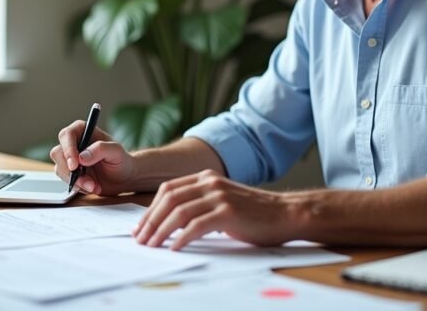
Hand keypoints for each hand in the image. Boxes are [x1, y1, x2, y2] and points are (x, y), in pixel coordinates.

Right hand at [50, 121, 134, 195]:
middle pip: (57, 153)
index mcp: (83, 130)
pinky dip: (78, 187)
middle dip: (69, 170)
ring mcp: (70, 159)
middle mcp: (73, 143)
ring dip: (76, 181)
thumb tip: (82, 157)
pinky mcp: (70, 173)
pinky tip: (92, 187)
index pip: (67, 135)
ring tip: (94, 185)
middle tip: (85, 180)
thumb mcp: (116, 151)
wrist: (124, 178)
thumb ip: (101, 149)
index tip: (75, 164)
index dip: (68, 149)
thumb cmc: (121, 160)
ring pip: (60, 169)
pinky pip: (66, 181)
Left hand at [133, 170, 296, 250]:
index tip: (141, 227)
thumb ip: (201, 203)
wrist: (286, 213)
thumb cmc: (255, 213)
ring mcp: (219, 196)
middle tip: (140, 239)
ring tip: (152, 245)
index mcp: (206, 177)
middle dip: (150, 220)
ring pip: (179, 212)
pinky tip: (174, 248)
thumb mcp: (223, 200)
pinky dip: (181, 238)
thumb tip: (171, 222)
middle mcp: (210, 182)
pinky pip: (196, 225)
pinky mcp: (228, 213)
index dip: (150, 209)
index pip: (168, 190)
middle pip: (169, 199)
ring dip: (161, 231)